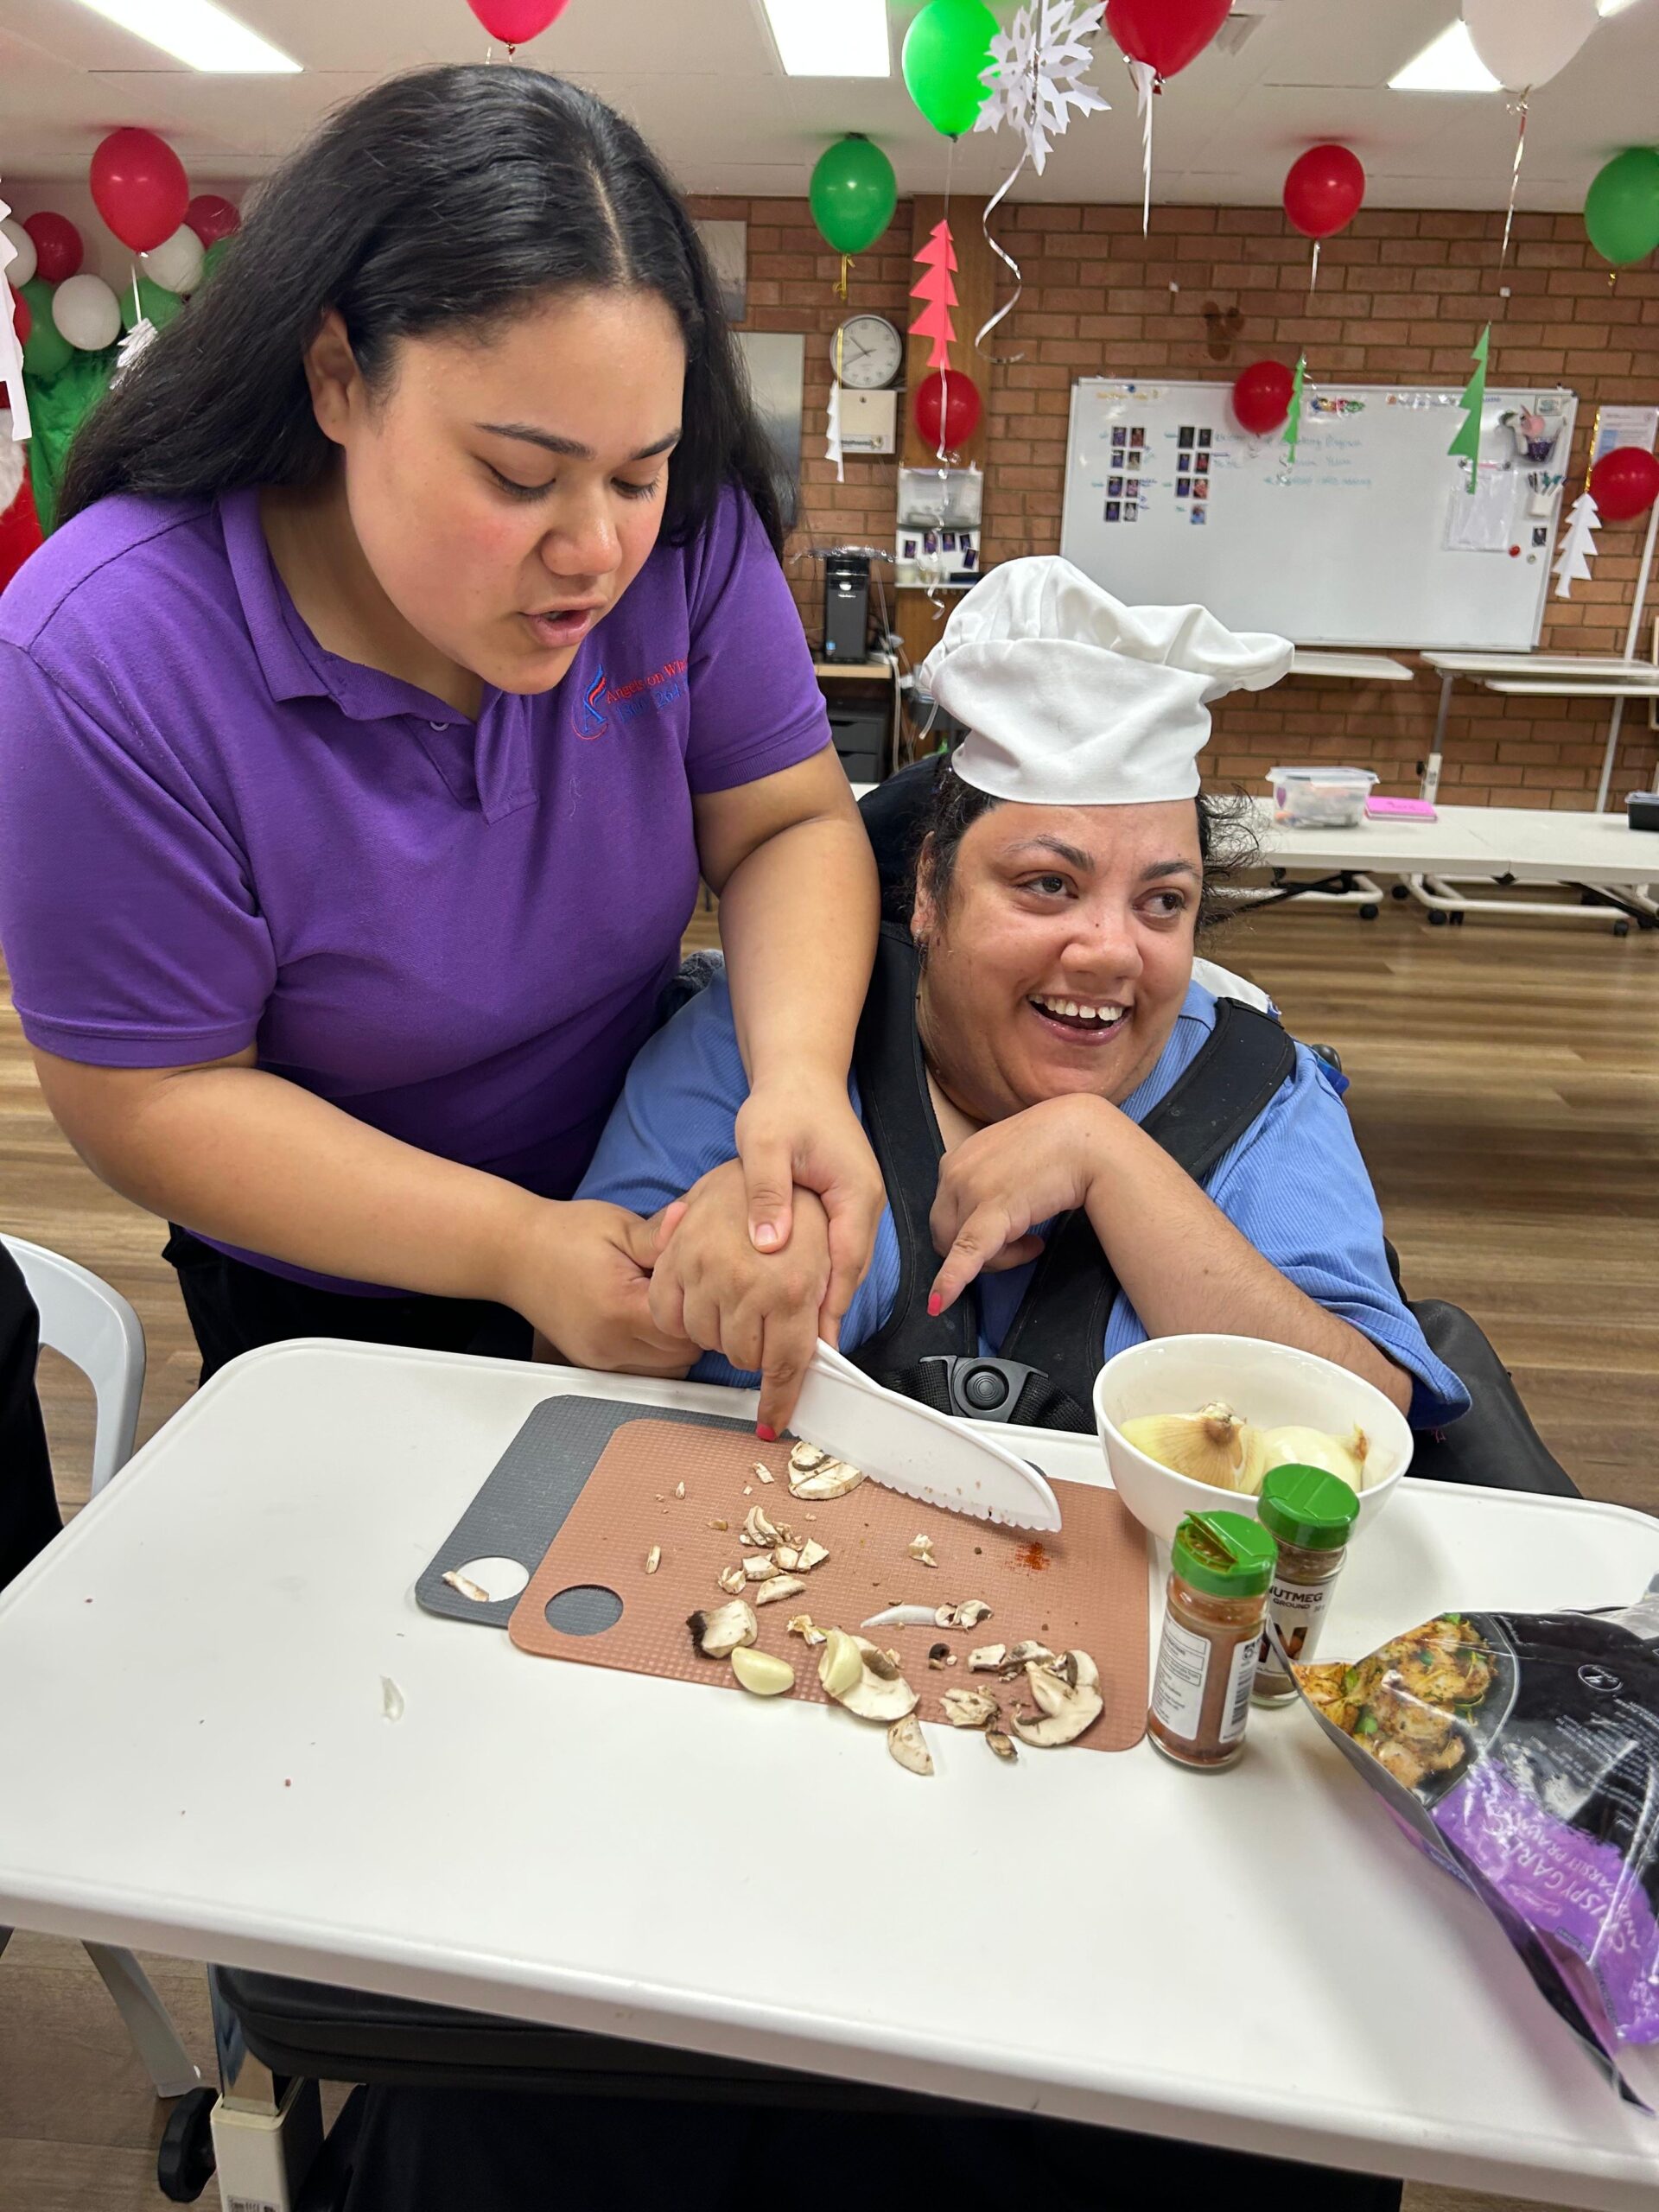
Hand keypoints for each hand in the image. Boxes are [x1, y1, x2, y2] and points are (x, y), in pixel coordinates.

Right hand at [499, 1198, 695, 1375]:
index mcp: (620, 1310)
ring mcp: (599, 1359)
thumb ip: (660, 1235)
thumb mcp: (618, 1225)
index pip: (688, 1327)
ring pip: (666, 1371)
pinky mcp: (593, 1364)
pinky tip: (646, 1321)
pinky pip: (642, 1372)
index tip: (695, 1280)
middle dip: (691, 1325)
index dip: (698, 1302)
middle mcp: (610, 1344)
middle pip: (682, 1355)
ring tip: (663, 1306)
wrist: (514, 1252)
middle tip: (681, 1290)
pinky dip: (655, 1354)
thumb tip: (692, 1222)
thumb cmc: (564, 1234)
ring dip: (675, 1345)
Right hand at [649, 1158, 832, 1434]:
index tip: (772, 1421)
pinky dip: (683, 1318)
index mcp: (790, 1288)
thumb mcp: (833, 1252)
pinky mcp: (675, 1256)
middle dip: (758, 1353)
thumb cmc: (813, 1192)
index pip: (785, 1365)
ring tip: (740, 1300)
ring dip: (723, 1332)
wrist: (781, 1130)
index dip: (779, 1400)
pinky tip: (703, 1301)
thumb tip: (825, 1355)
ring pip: (707, 1339)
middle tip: (767, 1323)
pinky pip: (668, 1313)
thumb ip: (826, 1308)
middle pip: (744, 1356)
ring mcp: (704, 1270)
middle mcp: (745, 1284)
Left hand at [734, 1081, 882, 1336]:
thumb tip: (769, 1246)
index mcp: (855, 1191)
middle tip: (805, 1360)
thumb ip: (768, 1194)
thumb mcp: (767, 1144)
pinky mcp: (842, 1207)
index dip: (830, 1305)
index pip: (847, 1261)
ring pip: (843, 1266)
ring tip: (799, 1344)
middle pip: (850, 1273)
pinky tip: (794, 1301)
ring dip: (822, 1301)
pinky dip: (816, 1279)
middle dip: (827, 1315)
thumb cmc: (784, 1104)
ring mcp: (856, 1207)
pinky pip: (834, 1253)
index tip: (816, 1345)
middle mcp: (864, 1204)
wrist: (800, 1076)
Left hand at [928, 1095, 1115, 1315]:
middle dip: (982, 1249)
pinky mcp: (994, 1211)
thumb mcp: (1008, 1158)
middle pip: (946, 1233)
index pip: (946, 1212)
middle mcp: (955, 1172)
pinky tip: (940, 1303)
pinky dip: (951, 1281)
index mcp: (956, 1159)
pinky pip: (967, 1253)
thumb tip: (991, 1212)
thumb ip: (989, 1179)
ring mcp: (971, 1190)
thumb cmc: (1056, 1146)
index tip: (1008, 1230)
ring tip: (1034, 1243)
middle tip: (1025, 1243)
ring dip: (998, 1256)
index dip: (972, 1229)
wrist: (1088, 1138)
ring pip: (960, 1248)